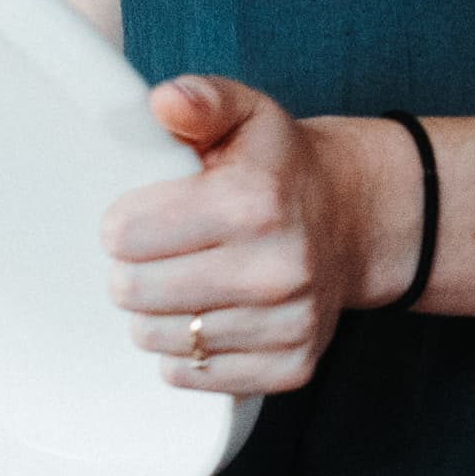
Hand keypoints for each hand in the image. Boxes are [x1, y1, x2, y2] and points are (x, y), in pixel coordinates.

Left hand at [102, 78, 423, 394]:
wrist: (351, 218)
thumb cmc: (281, 167)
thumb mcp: (245, 113)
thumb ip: (200, 100)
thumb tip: (164, 103)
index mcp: (253, 202)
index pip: (127, 234)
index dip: (122, 221)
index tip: (141, 213)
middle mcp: (277, 268)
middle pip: (135, 291)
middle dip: (132, 268)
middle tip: (159, 249)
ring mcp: (288, 323)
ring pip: (158, 338)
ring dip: (156, 312)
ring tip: (181, 279)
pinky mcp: (291, 366)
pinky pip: (192, 375)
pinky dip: (185, 350)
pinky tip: (206, 313)